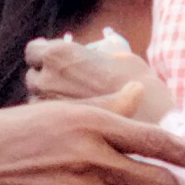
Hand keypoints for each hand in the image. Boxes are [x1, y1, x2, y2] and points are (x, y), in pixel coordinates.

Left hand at [25, 33, 170, 123]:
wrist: (151, 119)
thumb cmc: (138, 84)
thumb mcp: (119, 57)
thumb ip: (95, 55)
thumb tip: (96, 53)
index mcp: (58, 54)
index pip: (33, 51)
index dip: (42, 55)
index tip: (50, 60)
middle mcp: (45, 79)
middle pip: (33, 78)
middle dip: (46, 80)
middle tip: (63, 86)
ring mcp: (46, 108)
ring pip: (37, 104)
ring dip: (49, 104)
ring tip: (72, 108)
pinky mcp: (54, 133)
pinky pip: (48, 125)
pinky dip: (56, 124)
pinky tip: (74, 125)